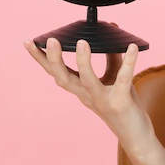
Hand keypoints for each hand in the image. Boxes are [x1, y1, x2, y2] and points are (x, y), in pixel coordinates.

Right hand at [22, 29, 152, 140]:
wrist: (136, 136)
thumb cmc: (124, 104)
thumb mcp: (114, 76)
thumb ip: (111, 55)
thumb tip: (111, 28)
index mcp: (81, 89)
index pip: (56, 73)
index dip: (41, 59)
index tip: (28, 42)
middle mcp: (87, 96)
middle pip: (63, 79)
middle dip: (54, 60)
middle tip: (51, 40)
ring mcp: (103, 100)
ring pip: (88, 82)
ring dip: (83, 63)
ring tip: (82, 42)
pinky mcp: (121, 103)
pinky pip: (123, 80)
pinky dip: (129, 63)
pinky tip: (133, 48)